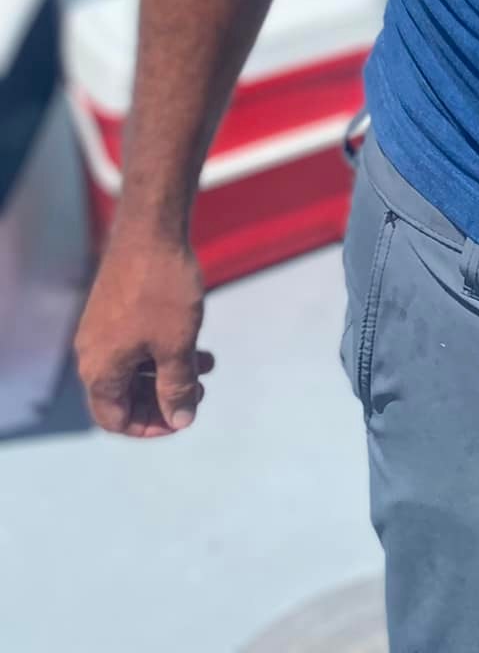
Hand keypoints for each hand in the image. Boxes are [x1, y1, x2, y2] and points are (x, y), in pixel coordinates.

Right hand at [74, 232, 213, 436]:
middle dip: (164, 398)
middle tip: (199, 392)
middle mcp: (93, 353)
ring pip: (135, 367)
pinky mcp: (114, 308)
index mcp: (100, 371)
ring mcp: (102, 329)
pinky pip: (136, 343)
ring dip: (169, 372)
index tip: (182, 418)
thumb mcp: (177, 345)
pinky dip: (163, 349)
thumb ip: (177, 386)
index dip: (150, 426)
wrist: (151, 230)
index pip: (116, 419)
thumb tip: (180, 420)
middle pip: (124, 395)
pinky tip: (196, 342)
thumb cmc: (162, 291)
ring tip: (207, 366)